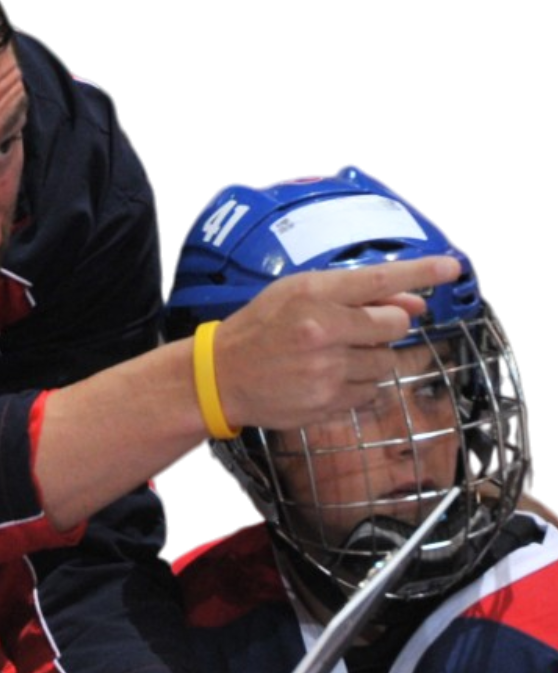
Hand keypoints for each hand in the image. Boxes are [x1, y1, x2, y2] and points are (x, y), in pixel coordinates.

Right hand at [212, 255, 457, 430]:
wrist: (220, 377)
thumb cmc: (261, 328)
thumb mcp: (298, 295)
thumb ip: (355, 296)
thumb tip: (415, 304)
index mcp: (313, 297)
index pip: (381, 280)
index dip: (422, 273)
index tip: (451, 268)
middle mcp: (322, 333)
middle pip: (395, 325)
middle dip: (387, 326)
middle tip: (358, 329)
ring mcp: (326, 372)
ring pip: (386, 363)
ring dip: (372, 358)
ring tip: (335, 357)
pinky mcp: (328, 403)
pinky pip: (370, 392)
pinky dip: (358, 385)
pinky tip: (328, 379)